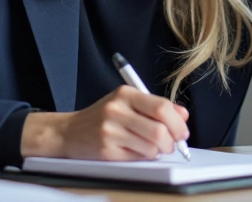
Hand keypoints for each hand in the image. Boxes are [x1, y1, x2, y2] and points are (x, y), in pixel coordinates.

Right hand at [19, 85, 189, 160]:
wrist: (69, 132)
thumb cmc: (103, 117)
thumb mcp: (127, 103)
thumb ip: (155, 106)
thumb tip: (183, 115)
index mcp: (125, 94)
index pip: (161, 106)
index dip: (178, 122)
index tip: (183, 131)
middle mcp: (116, 110)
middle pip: (159, 130)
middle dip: (172, 141)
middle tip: (172, 144)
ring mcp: (110, 131)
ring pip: (151, 147)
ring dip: (158, 151)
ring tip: (152, 147)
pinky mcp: (106, 150)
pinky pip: (138, 157)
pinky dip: (144, 157)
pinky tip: (136, 150)